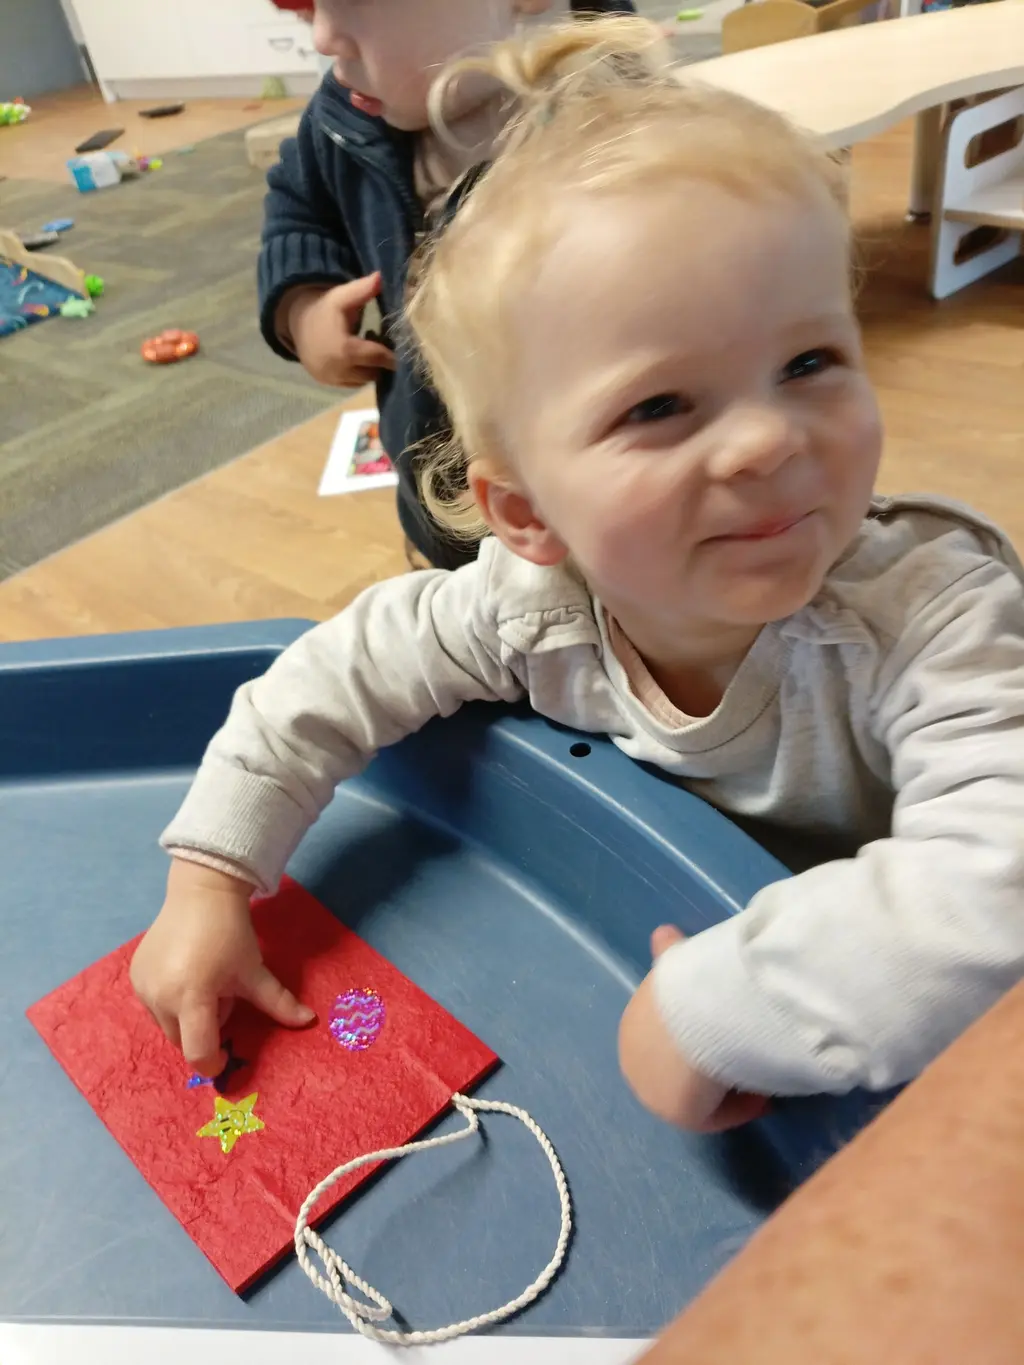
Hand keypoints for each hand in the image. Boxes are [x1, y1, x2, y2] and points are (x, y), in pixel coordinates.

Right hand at [130, 859, 314, 1077]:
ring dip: (187, 1017)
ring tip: (204, 982)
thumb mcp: (254, 971)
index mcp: (192, 998)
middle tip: (222, 997)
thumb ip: (278, 1003)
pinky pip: (153, 1006)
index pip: (198, 1052)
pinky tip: (185, 972)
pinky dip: (170, 1001)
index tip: (226, 1056)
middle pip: (183, 1040)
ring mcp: (142, 988)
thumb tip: (309, 1021)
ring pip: (167, 1025)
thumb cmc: (231, 935)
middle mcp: (160, 998)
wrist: (200, 893)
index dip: (214, 1062)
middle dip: (204, 1031)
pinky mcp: (134, 977)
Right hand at [282, 272, 397, 386]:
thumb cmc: (324, 309)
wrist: (297, 323)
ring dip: (369, 368)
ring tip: (366, 349)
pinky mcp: (327, 384)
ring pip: (364, 380)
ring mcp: (332, 379)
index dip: (392, 354)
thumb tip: (381, 276)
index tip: (402, 347)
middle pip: (373, 372)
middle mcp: (338, 370)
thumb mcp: (342, 297)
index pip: (378, 357)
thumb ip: (362, 290)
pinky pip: (352, 384)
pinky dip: (358, 374)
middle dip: (379, 361)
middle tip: (379, 343)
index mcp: (344, 350)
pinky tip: (356, 358)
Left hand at [618, 925, 769, 1132]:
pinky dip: (736, 1107)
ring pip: (697, 1092)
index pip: (665, 1037)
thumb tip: (663, 933)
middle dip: (713, 1061)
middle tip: (748, 1052)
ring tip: (758, 1074)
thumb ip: (670, 951)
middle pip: (680, 1068)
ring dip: (726, 1084)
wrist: (691, 1016)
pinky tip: (761, 1097)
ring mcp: (654, 1093)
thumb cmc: (686, 986)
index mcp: (634, 1025)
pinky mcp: (678, 1116)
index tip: (730, 1029)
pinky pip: (712, 1116)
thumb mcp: (675, 960)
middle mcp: (636, 1062)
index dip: (700, 1033)